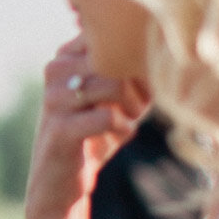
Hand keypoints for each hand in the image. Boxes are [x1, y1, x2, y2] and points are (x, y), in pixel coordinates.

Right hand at [25, 36, 148, 218]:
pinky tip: (119, 136)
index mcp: (66, 54)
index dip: (137, 59)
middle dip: (138, 84)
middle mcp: (55, 70)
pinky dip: (123, 129)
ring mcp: (53, 98)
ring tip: (129, 120)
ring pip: (113, 84)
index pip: (113, 36)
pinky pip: (107, 117)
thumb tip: (165, 46)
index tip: (141, 85)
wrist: (60, 182)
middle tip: (137, 107)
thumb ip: (133, 68)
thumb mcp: (115, 94)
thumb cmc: (96, 132)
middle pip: (117, 58)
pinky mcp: (59, 129)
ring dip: (132, 106)